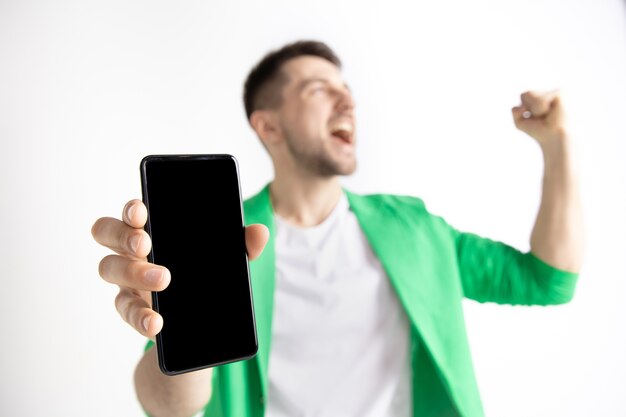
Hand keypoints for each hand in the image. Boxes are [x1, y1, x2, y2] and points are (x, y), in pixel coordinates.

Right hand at [91, 199, 268, 339]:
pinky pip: (126, 310)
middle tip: (147, 244)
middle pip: (107, 232)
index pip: (132, 211)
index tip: (142, 211)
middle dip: (124, 235)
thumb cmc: (206, 274)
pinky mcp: (132, 308)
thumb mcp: (226, 259)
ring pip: (109, 268)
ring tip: (163, 279)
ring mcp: (128, 279)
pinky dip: (140, 316)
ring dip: (133, 271)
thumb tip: (260, 232)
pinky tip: (155, 322)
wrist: (201, 324)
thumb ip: (241, 245)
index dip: (132, 208)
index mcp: (153, 229)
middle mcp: (133, 250)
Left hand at [512, 90, 567, 149]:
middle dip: (529, 108)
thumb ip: (515, 112)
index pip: (523, 95)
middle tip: (541, 117)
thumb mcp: (520, 122)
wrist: (553, 138)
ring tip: (546, 115)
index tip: (535, 117)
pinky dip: (542, 110)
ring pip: (532, 95)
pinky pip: (541, 101)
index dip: (524, 109)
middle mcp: (548, 92)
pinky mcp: (559, 93)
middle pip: (525, 94)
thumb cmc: (539, 130)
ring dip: (535, 110)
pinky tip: (552, 112)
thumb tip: (521, 107)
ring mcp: (554, 91)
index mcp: (539, 96)